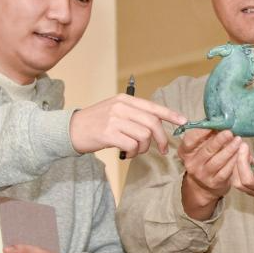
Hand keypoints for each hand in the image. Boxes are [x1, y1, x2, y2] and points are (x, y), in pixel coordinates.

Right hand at [68, 94, 185, 155]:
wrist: (69, 130)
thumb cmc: (95, 123)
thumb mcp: (115, 111)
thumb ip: (134, 115)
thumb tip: (157, 126)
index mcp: (125, 100)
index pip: (153, 106)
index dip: (171, 115)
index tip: (184, 122)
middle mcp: (121, 107)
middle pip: (152, 123)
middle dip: (162, 138)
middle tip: (163, 149)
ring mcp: (114, 119)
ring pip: (144, 136)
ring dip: (144, 148)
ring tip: (135, 150)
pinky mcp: (108, 133)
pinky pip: (132, 145)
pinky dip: (133, 152)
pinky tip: (127, 153)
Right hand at [178, 129, 242, 218]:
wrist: (203, 184)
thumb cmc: (204, 156)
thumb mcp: (200, 144)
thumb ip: (207, 133)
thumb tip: (219, 118)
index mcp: (185, 151)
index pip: (190, 140)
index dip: (202, 132)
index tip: (214, 124)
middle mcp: (192, 164)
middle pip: (206, 150)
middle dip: (219, 140)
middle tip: (230, 132)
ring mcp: (202, 175)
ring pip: (217, 161)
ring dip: (229, 150)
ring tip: (238, 140)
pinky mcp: (214, 183)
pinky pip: (226, 171)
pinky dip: (234, 161)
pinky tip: (240, 153)